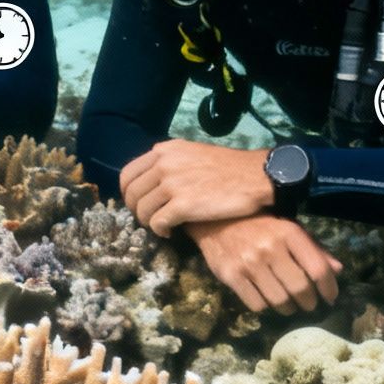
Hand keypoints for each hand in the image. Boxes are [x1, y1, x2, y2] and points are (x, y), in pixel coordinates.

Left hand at [121, 140, 276, 234]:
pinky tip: (170, 232)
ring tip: (163, 226)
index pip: (128, 174)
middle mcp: (163, 164)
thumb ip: (171, 162)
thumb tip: (154, 179)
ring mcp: (171, 184)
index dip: (128, 194)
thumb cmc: (228, 167)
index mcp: (164, 150)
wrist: (255, 176)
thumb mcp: (193, 153)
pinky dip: (160, 231)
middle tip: (150, 219)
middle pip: (132, 194)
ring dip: (149, 223)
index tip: (138, 204)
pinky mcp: (182, 205)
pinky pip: (157, 223)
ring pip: (142, 210)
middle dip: (137, 211)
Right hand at [184, 215, 341, 313]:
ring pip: (280, 301)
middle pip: (300, 289)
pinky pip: (257, 305)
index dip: (329, 288)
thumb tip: (338, 270)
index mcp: (289, 233)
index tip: (330, 298)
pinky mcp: (231, 275)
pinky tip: (266, 299)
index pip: (318, 269)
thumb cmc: (258, 223)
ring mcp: (249, 263)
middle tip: (309, 304)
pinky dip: (266, 307)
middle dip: (309, 302)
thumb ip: (313, 248)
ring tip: (289, 305)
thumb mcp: (288, 228)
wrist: (214, 219)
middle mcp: (270, 248)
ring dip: (289, 308)